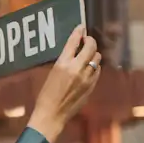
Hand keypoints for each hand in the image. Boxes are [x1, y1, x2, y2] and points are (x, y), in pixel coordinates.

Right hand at [28, 25, 101, 142]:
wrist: (52, 114)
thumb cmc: (45, 95)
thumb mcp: (51, 75)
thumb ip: (63, 62)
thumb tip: (72, 51)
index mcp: (62, 65)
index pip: (73, 42)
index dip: (78, 32)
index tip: (81, 27)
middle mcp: (76, 69)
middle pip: (91, 47)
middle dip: (89, 41)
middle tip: (86, 41)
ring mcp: (86, 78)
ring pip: (97, 58)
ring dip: (93, 54)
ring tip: (88, 55)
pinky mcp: (91, 86)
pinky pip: (98, 70)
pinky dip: (95, 67)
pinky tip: (89, 69)